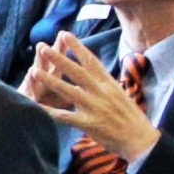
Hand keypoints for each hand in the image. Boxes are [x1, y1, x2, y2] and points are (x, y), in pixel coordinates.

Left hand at [25, 36, 155, 157]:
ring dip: (50, 80)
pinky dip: (50, 112)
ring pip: (68, 91)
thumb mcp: (120, 94)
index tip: (64, 34)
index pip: (91, 61)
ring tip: (33, 71)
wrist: (141, 139)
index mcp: (109, 83)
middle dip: (58, 58)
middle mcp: (101, 92)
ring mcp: (95, 107)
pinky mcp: (89, 124)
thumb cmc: (131, 117)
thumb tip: (95, 73)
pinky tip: (37, 107)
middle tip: (42, 46)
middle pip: (76, 72)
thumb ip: (105, 84)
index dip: (77, 46)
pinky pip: (66, 117)